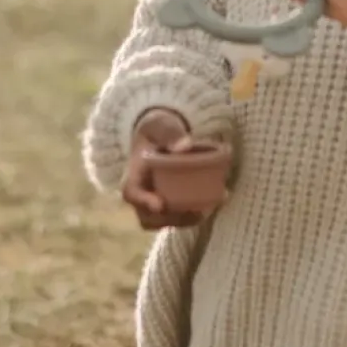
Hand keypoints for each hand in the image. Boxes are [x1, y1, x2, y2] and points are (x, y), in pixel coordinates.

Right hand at [124, 109, 198, 229]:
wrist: (159, 137)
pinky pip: (177, 219)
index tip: (159, 205)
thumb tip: (185, 146)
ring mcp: (152, 203)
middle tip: (197, 210)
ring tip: (208, 208)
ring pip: (163, 222)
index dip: (143, 201)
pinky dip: (195, 215)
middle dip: (171, 218)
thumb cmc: (157, 130)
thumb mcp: (160, 124)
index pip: (131, 192)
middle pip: (147, 217)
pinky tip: (215, 203)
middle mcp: (140, 194)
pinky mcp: (168, 207)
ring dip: (185, 220)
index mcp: (133, 173)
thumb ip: (170, 132)